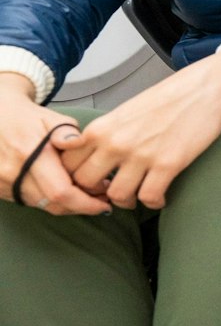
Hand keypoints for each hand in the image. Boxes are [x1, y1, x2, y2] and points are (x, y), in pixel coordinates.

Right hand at [0, 75, 105, 215]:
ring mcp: (2, 182)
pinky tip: (65, 192)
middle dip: (81, 206)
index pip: (61, 191)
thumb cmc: (29, 118)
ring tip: (87, 194)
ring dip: (67, 205)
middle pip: (53, 204)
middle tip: (102, 200)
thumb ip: (67, 132)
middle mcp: (13, 172)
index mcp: (29, 153)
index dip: (86, 203)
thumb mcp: (52, 118)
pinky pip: (30, 202)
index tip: (105, 204)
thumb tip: (77, 141)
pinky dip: (50, 201)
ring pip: (42, 206)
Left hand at [61, 51, 220, 209]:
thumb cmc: (168, 99)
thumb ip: (104, 134)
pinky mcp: (168, 164)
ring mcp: (141, 155)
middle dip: (97, 192)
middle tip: (112, 192)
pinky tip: (160, 197)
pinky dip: (154, 202)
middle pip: (86, 184)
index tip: (92, 182)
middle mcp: (115, 143)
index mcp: (101, 128)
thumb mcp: (124, 112)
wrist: (204, 90)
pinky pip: (149, 197)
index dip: (76, 178)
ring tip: (137, 196)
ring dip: (127, 201)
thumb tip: (92, 156)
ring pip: (117, 195)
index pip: (68, 165)